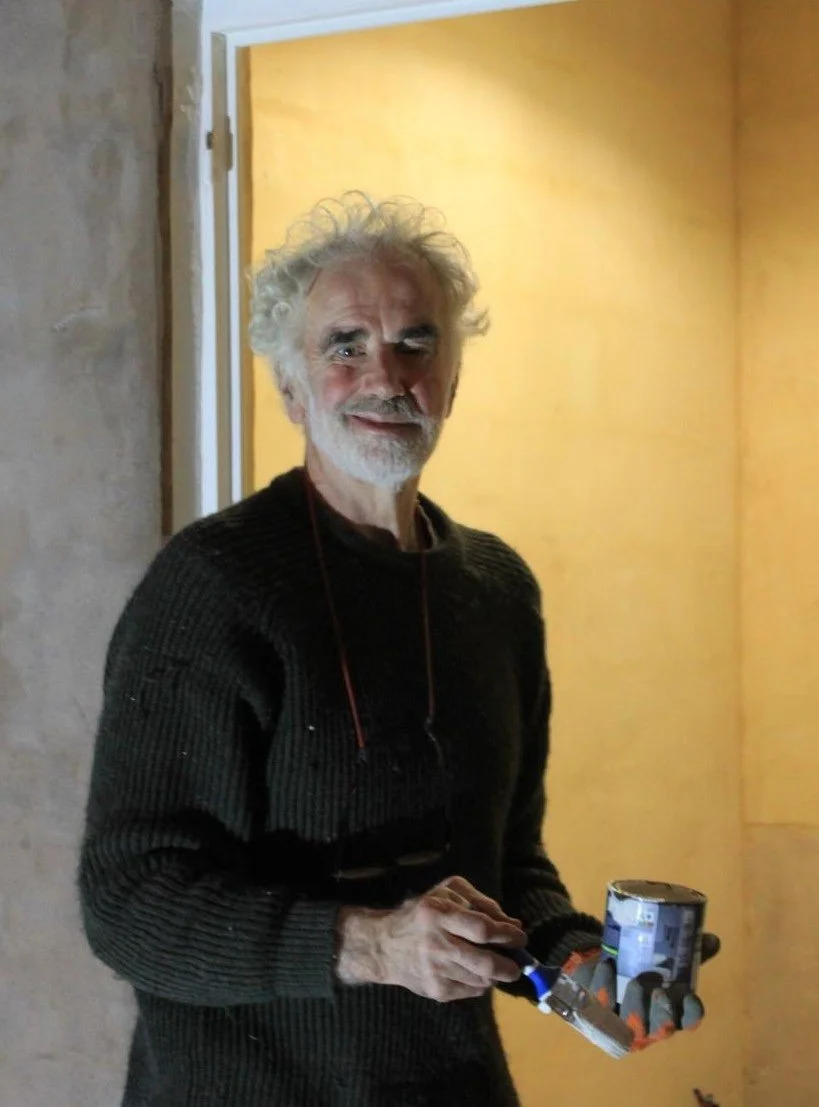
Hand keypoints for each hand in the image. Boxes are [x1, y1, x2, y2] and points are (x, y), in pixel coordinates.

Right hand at [336, 875, 526, 1000]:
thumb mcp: (448, 893)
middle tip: (518, 965)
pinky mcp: (436, 991)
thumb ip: (482, 902)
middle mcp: (435, 944)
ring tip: (495, 966)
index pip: (482, 929)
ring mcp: (435, 971)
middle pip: (485, 963)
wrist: (385, 946)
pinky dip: (481, 983)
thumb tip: (513, 923)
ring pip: (482, 980)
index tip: (520, 938)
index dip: (507, 935)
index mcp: (438, 913)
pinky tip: (474, 972)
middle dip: (509, 966)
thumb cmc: (422, 913)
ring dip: (495, 975)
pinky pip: (471, 991)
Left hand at [562, 932, 720, 1052]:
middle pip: (660, 1029)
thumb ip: (686, 951)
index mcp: (670, 1012)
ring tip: (635, 980)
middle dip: (661, 1014)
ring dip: (634, 1003)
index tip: (690, 997)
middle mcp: (647, 1024)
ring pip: (629, 1024)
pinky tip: (607, 966)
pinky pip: (599, 1004)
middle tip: (659, 992)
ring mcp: (620, 1022)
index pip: (688, 1021)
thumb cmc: (640, 966)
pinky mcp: (595, 1010)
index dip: (691, 1014)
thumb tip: (713, 939)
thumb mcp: (664, 958)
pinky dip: (604, 985)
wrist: (603, 962)